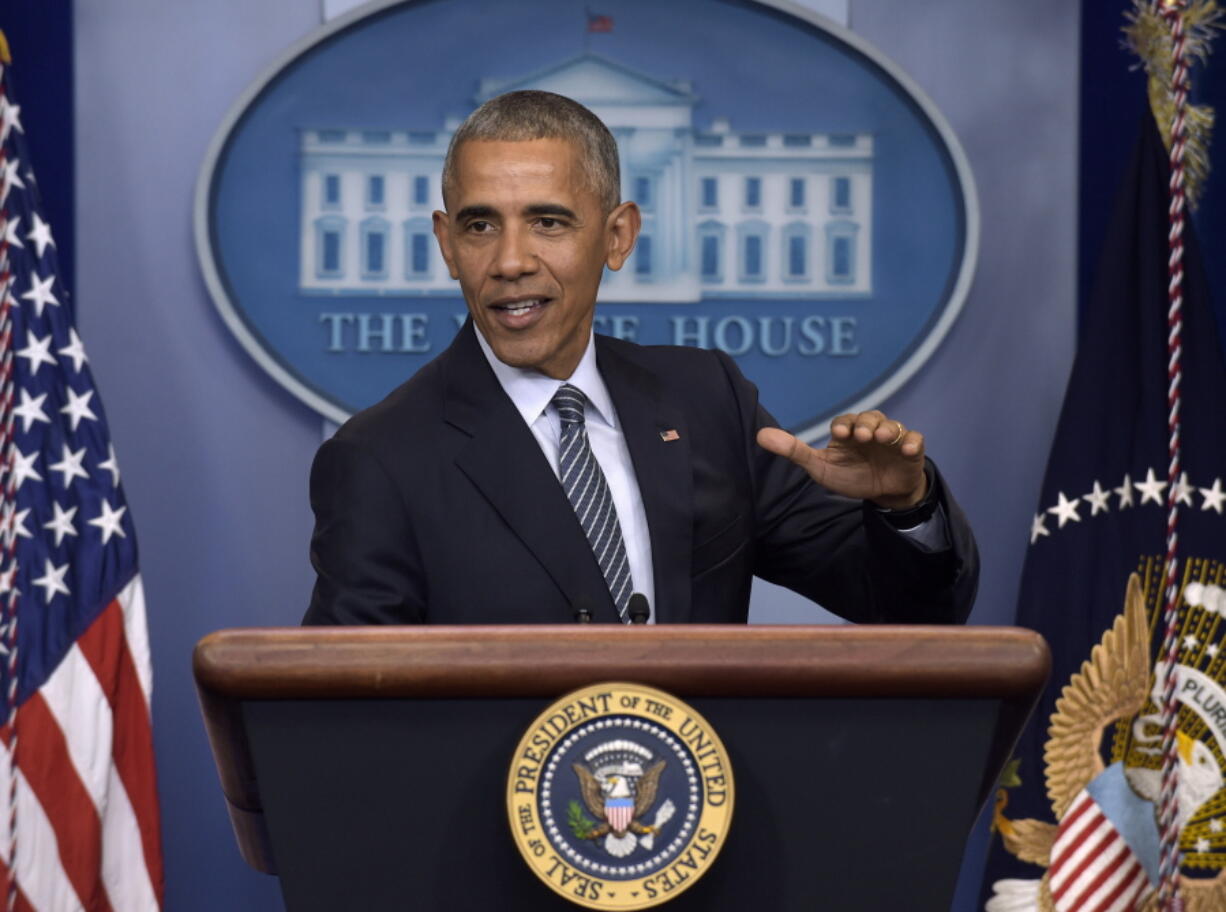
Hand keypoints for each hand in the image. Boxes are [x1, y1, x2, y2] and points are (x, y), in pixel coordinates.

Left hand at [756, 410, 926, 509]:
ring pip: (892, 425)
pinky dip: (911, 442)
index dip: (844, 425)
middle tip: (862, 436)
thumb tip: (760, 435)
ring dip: (887, 430)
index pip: (844, 421)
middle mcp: (870, 431)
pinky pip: (915, 440)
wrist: (881, 493)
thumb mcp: (820, 467)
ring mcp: (892, 439)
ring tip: (882, 439)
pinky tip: (905, 449)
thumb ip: (793, 451)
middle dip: (866, 424)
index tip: (841, 435)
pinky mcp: (910, 450)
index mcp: (848, 433)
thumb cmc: (849, 476)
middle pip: (870, 417)